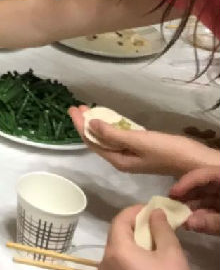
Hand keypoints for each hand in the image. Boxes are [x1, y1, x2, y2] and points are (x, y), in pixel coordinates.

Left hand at [69, 105, 219, 175]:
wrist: (197, 163)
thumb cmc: (169, 152)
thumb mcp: (139, 141)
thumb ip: (114, 134)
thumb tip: (90, 125)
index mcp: (119, 161)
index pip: (92, 142)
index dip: (80, 126)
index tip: (72, 110)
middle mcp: (122, 160)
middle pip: (97, 140)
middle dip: (85, 124)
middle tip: (78, 106)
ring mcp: (131, 155)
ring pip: (107, 138)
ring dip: (97, 124)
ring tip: (88, 109)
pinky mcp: (141, 150)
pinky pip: (119, 138)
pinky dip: (111, 127)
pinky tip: (108, 118)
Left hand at [99, 205, 193, 269]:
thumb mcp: (171, 254)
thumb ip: (161, 229)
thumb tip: (155, 212)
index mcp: (115, 250)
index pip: (119, 220)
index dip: (134, 211)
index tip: (151, 208)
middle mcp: (104, 261)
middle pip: (116, 234)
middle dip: (135, 226)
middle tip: (154, 222)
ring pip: (117, 248)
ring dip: (133, 241)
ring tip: (153, 238)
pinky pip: (118, 262)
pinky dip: (130, 254)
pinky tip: (147, 256)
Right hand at [170, 166, 219, 234]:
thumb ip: (214, 222)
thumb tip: (187, 224)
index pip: (203, 174)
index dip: (186, 183)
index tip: (171, 195)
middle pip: (203, 186)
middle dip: (187, 197)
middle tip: (170, 207)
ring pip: (207, 199)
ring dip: (193, 209)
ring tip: (180, 218)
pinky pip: (214, 209)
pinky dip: (204, 216)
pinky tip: (193, 224)